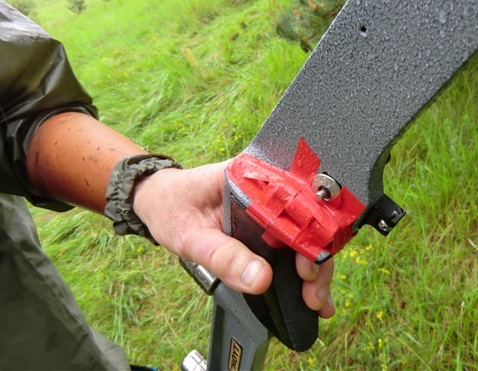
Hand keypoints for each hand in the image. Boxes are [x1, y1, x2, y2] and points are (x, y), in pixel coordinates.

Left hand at [133, 161, 334, 317]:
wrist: (159, 202)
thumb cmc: (171, 208)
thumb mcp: (190, 236)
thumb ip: (223, 256)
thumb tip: (262, 280)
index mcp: (252, 176)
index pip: (296, 204)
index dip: (309, 238)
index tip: (308, 271)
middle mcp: (268, 186)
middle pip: (308, 221)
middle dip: (318, 261)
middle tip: (314, 296)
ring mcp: (270, 205)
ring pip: (304, 235)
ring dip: (314, 268)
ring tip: (317, 301)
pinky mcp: (267, 222)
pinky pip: (291, 243)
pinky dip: (302, 268)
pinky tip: (310, 294)